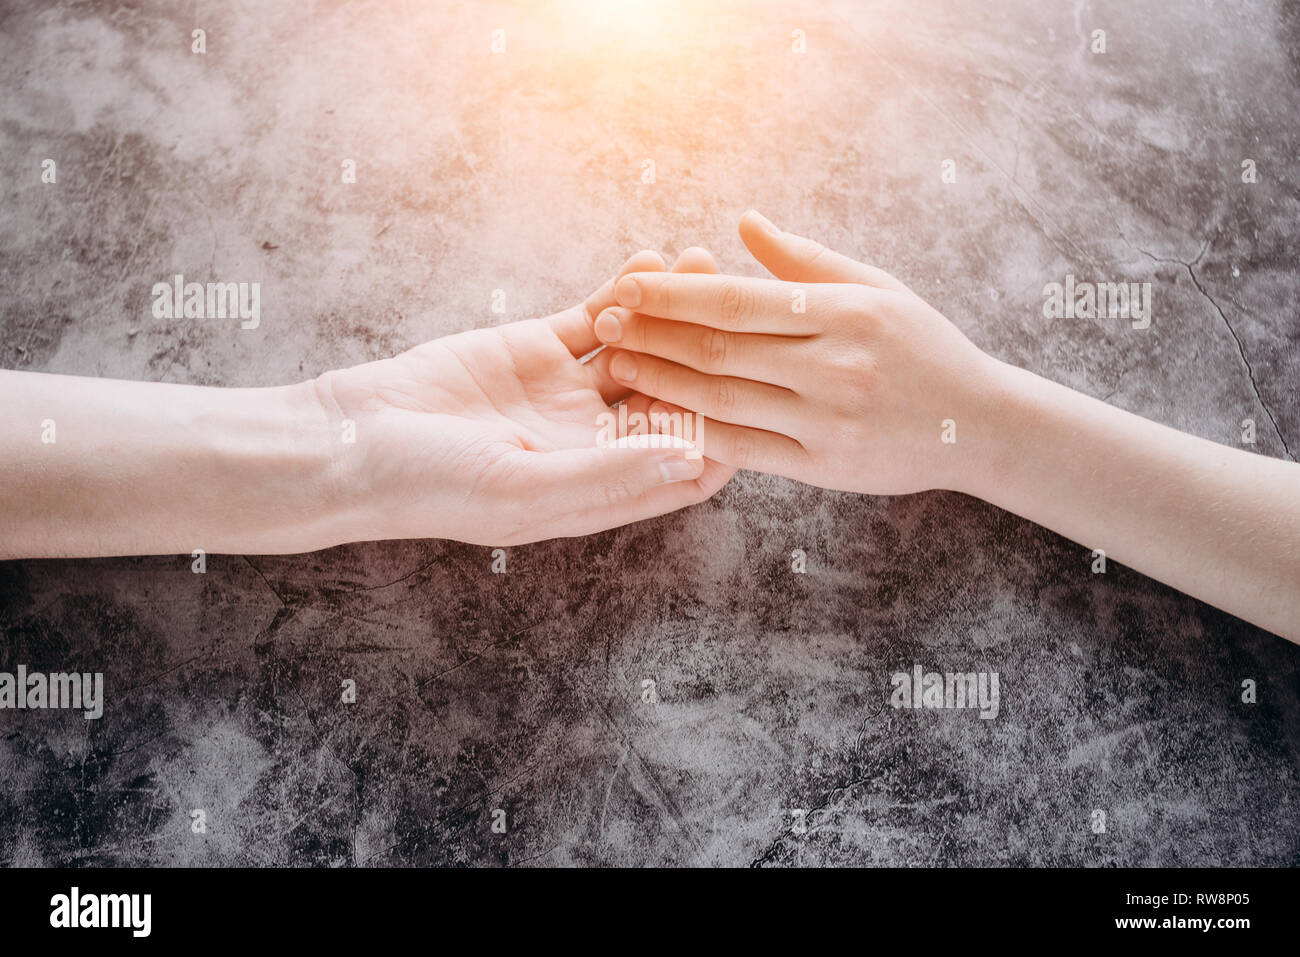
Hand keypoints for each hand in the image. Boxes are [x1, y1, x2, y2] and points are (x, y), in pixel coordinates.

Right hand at [313, 248, 735, 545]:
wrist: (353, 439)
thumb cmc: (432, 486)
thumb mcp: (525, 490)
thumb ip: (611, 472)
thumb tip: (698, 460)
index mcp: (600, 486)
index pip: (684, 465)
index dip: (724, 434)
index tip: (753, 395)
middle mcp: (594, 441)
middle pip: (670, 397)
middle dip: (707, 356)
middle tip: (740, 309)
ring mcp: (568, 393)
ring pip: (640, 348)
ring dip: (672, 312)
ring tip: (703, 264)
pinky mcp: (537, 349)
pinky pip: (594, 316)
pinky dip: (622, 290)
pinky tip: (651, 259)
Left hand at [592, 211, 1006, 496]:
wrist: (977, 424)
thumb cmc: (923, 347)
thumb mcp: (877, 288)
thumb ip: (805, 259)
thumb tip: (741, 222)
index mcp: (845, 312)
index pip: (739, 297)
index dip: (675, 291)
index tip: (627, 282)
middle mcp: (834, 365)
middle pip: (722, 347)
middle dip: (653, 332)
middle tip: (603, 320)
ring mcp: (827, 420)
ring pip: (724, 399)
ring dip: (662, 381)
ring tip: (619, 364)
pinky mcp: (823, 466)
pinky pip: (746, 448)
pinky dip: (697, 433)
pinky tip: (658, 417)